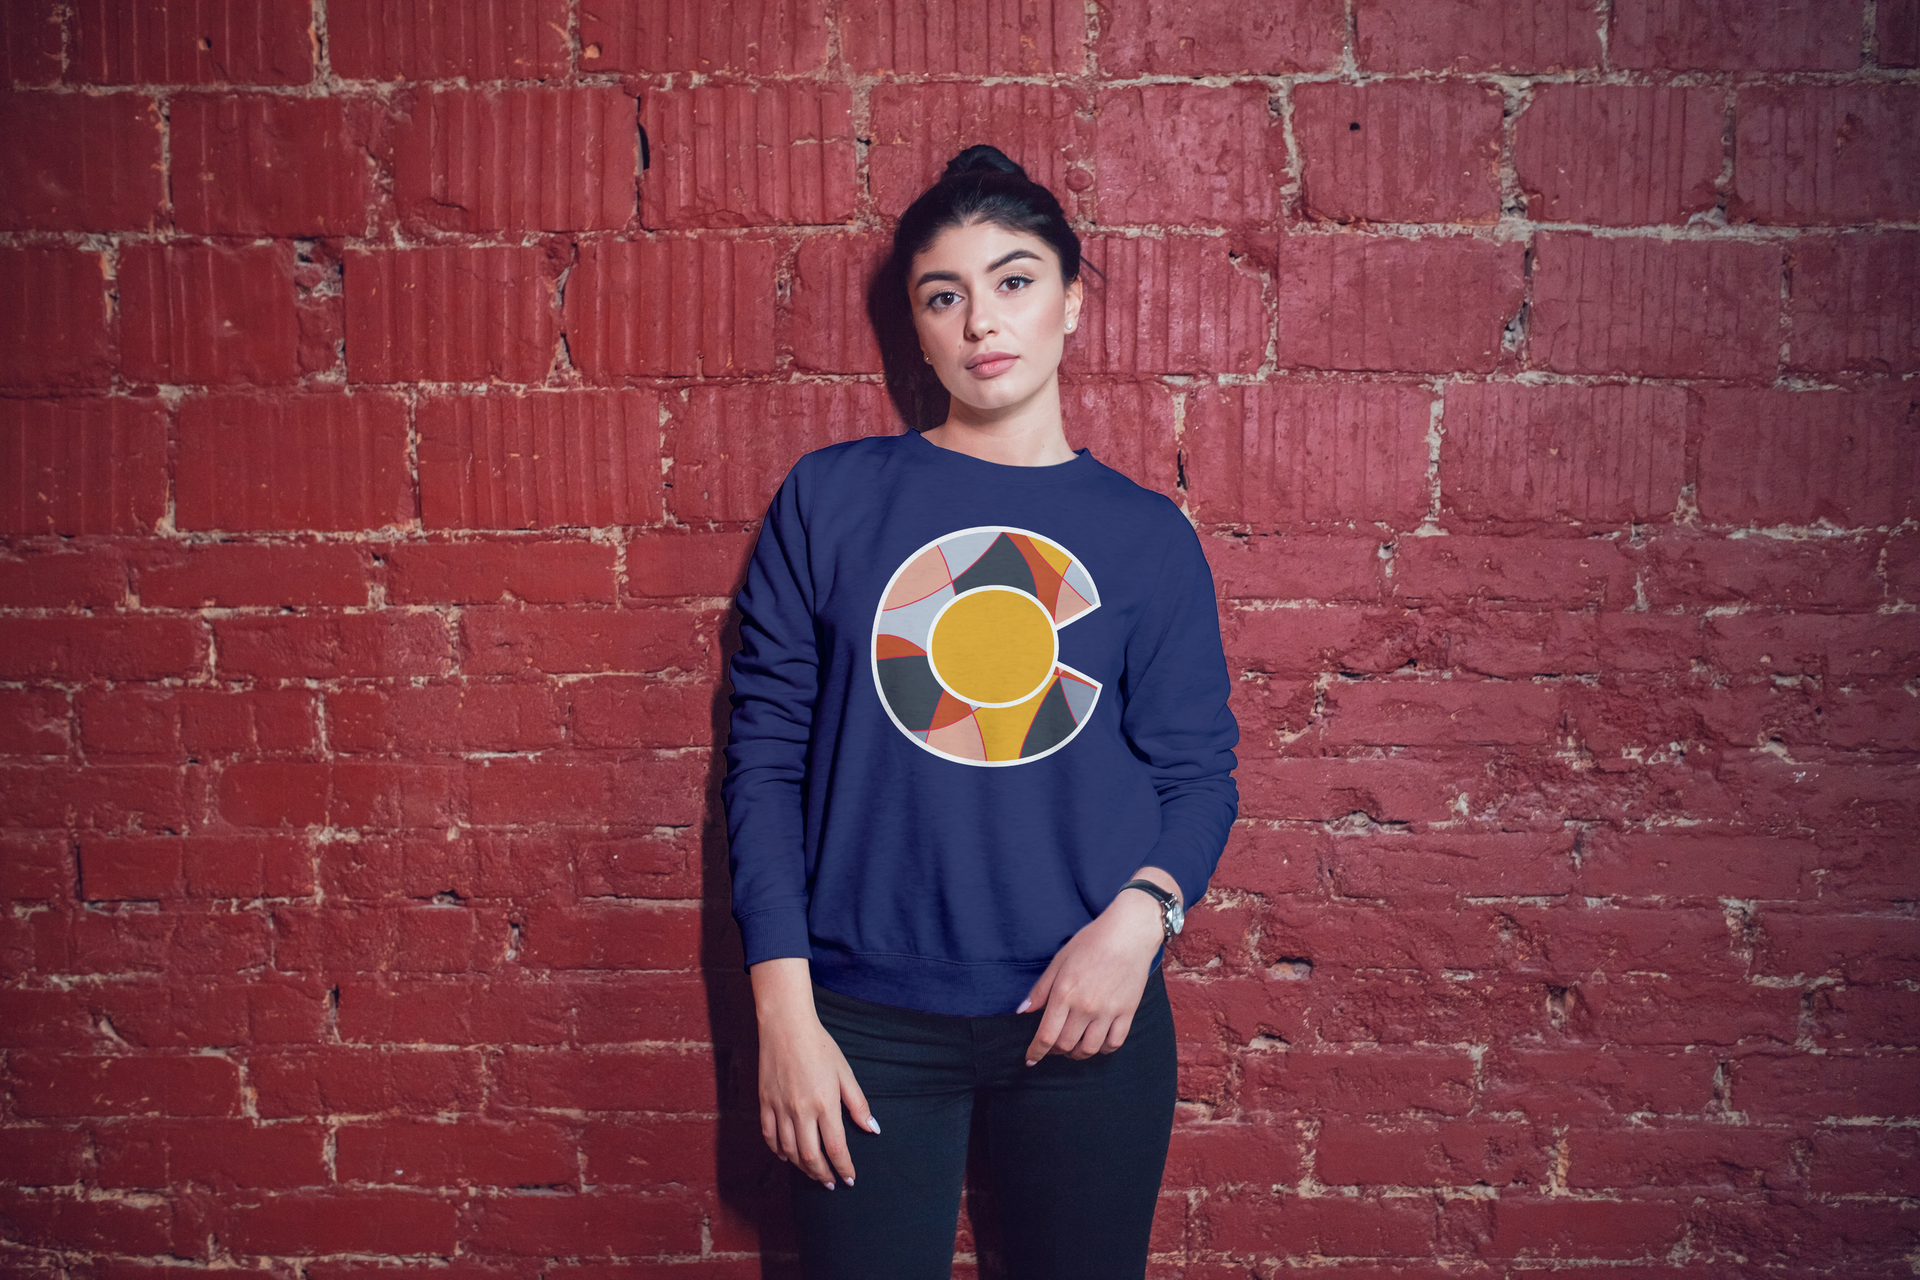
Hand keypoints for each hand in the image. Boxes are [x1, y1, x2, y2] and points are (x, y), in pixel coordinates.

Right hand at [751, 958, 881, 1189]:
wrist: (786, 1026)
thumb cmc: (820, 1046)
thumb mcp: (845, 1073)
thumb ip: (858, 1104)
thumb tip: (873, 1129)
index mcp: (825, 1104)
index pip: (836, 1148)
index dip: (844, 1168)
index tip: (850, 1179)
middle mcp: (801, 1111)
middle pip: (810, 1157)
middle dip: (822, 1174)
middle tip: (830, 1183)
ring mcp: (780, 1108)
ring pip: (789, 1151)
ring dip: (802, 1167)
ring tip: (813, 1172)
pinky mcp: (764, 1103)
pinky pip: (769, 1136)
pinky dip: (778, 1151)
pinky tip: (787, 1156)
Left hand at [1014, 886, 1166, 1063]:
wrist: (1129, 932)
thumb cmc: (1091, 942)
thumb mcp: (1059, 961)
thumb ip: (1041, 989)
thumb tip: (1023, 1011)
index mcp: (1065, 993)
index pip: (1046, 1035)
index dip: (1035, 1052)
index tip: (1030, 1059)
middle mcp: (1085, 1007)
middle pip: (1065, 1046)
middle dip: (1054, 1051)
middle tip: (1052, 1045)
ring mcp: (1108, 1012)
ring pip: (1089, 1049)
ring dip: (1077, 1053)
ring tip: (1073, 1046)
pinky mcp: (1127, 1012)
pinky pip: (1114, 1043)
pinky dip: (1103, 1049)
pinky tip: (1097, 1041)